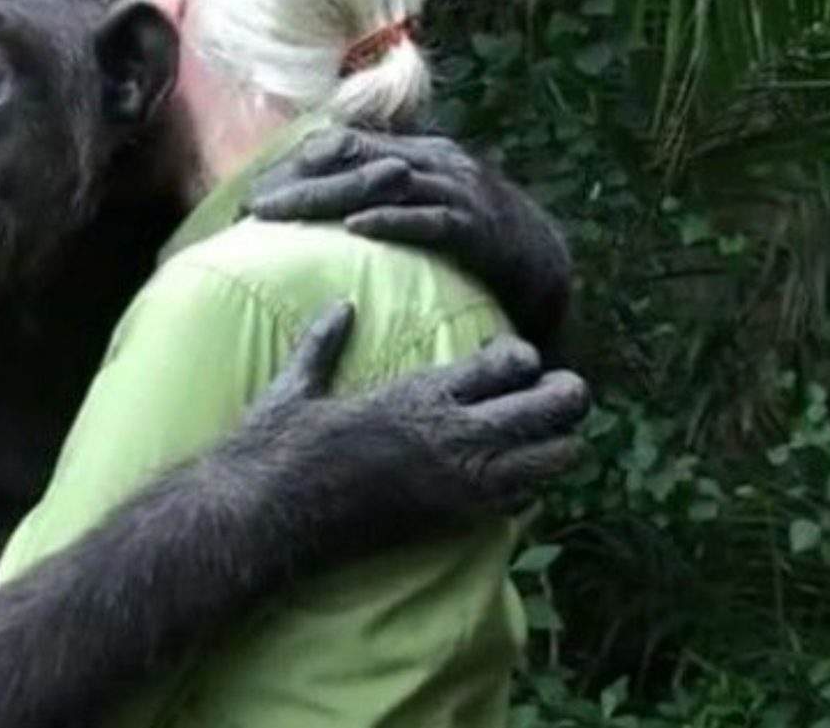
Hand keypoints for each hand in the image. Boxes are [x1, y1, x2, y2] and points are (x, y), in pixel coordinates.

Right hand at [243, 303, 588, 531]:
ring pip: (553, 460)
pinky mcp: (453, 523)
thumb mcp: (297, 385)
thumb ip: (325, 342)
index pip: (512, 362)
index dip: (523, 356)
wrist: (265, 517)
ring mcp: (459, 486)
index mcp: (419, 394)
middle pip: (552, 408)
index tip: (512, 359)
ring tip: (538, 433)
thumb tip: (342, 306)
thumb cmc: (274, 448)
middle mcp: (452, 438)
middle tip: (557, 391)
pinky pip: (522, 502)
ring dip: (556, 443)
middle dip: (565, 396)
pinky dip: (529, 485)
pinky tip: (506, 474)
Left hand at [247, 128, 571, 349]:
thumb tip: (326, 196)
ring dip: (330, 198)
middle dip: (301, 183)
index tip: (254, 194)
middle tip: (253, 208)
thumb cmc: (474, 235)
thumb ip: (383, 191)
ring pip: (384, 186)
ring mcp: (458, 192)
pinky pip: (430, 222)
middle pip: (357, 162)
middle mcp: (437, 162)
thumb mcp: (424, 202)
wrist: (544, 262)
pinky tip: (358, 227)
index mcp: (420, 151)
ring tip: (284, 214)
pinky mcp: (476, 228)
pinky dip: (394, 222)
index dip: (299, 165)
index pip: (347, 145)